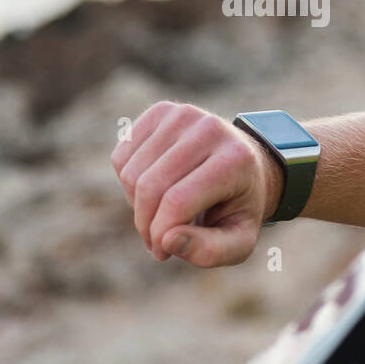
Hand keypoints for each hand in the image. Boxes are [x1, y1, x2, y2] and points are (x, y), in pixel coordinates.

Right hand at [110, 102, 283, 265]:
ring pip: (130, 174)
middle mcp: (210, 129)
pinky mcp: (161, 112)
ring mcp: (183, 115)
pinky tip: (154, 188)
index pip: (178, 201)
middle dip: (145, 224)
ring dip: (136, 206)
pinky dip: (128, 183)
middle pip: (150, 187)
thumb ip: (210, 251)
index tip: (163, 252)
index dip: (161, 234)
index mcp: (235, 160)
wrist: (244, 165)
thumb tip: (168, 241)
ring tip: (160, 213)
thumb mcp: (239, 241)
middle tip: (157, 242)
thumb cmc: (238, 208)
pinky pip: (121, 157)